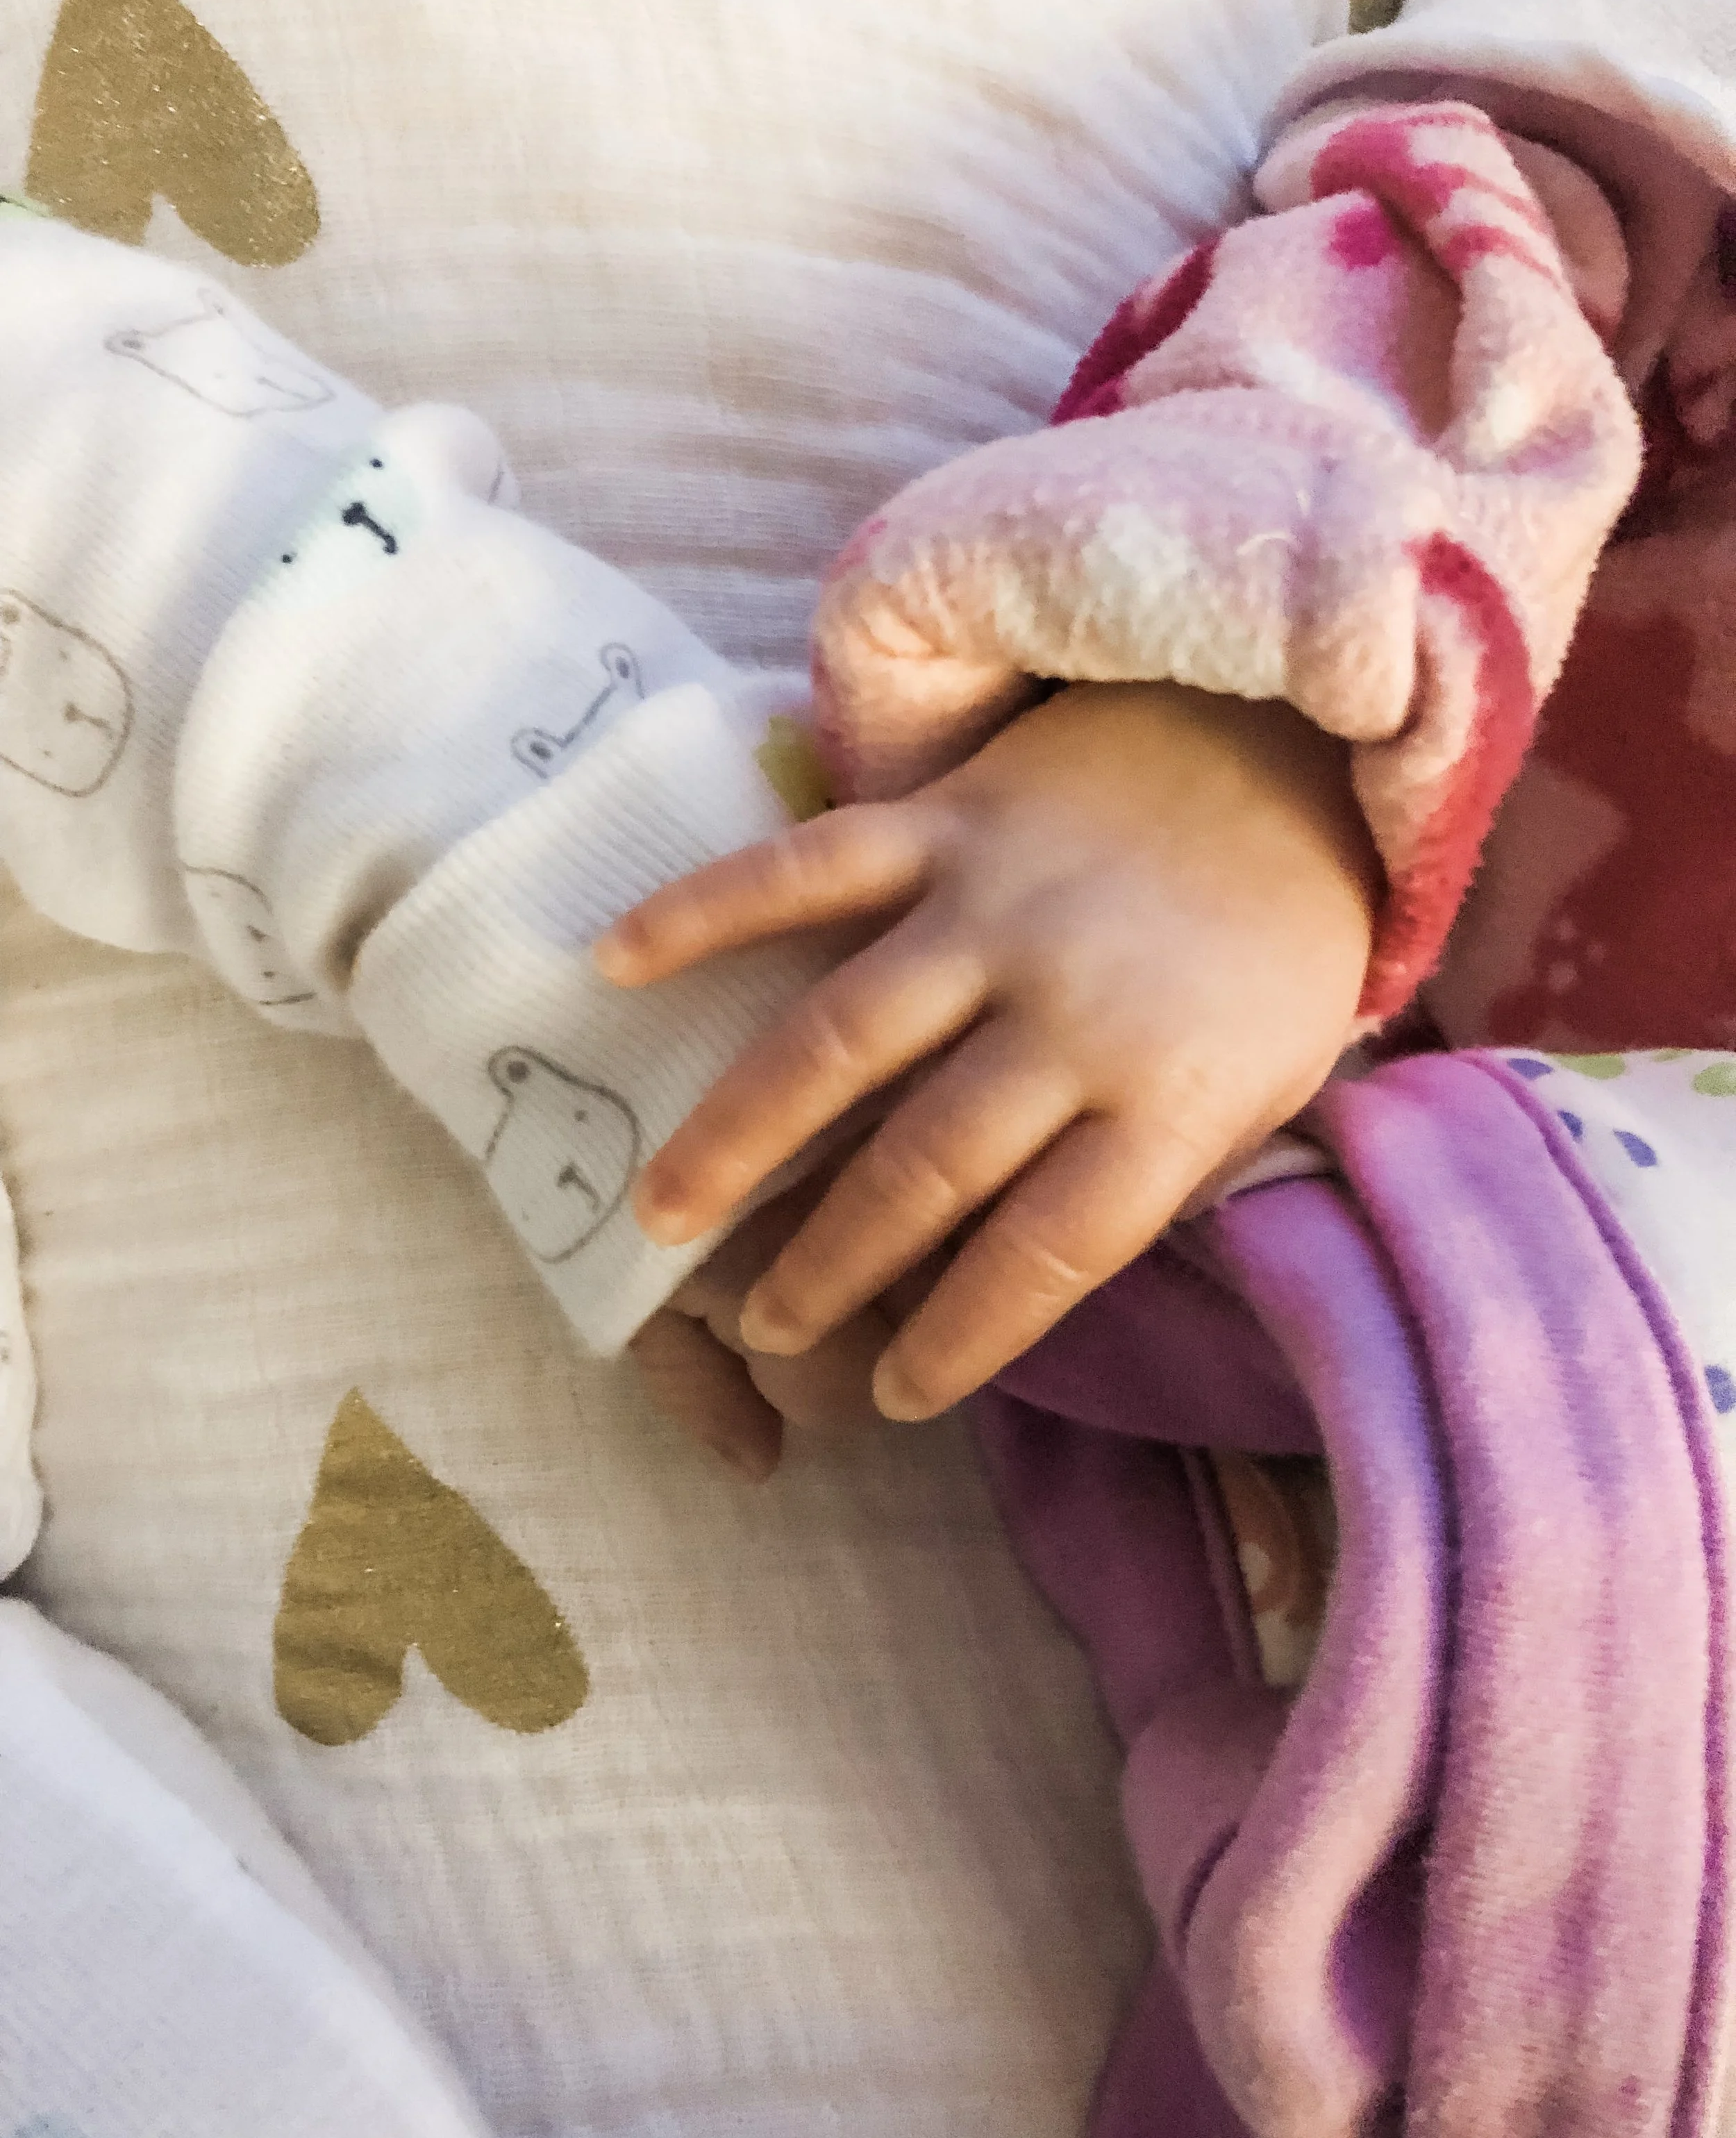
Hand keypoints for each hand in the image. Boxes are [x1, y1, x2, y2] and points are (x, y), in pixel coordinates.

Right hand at [598, 680, 1377, 1418]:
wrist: (1284, 742)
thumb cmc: (1269, 947)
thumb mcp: (1269, 1088)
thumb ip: (1164, 1177)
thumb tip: (1031, 1271)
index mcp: (1172, 1096)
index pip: (1049, 1251)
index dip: (963, 1337)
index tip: (895, 1395)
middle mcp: (1076, 1011)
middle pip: (926, 1165)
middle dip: (833, 1264)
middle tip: (768, 1327)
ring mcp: (999, 908)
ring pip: (840, 1037)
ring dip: (739, 1134)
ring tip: (662, 1212)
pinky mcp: (947, 818)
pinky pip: (809, 867)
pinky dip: (707, 910)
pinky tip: (618, 963)